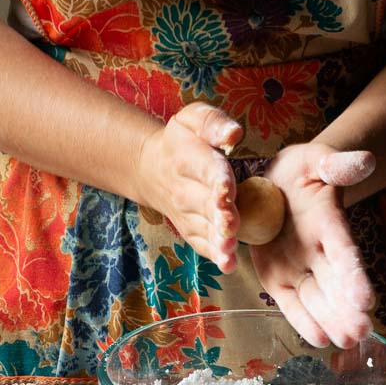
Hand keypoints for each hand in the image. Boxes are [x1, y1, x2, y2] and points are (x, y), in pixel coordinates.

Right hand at [134, 102, 242, 273]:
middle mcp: (184, 189)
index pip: (205, 169)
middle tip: (230, 224)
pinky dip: (213, 255)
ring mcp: (185, 214)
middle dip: (217, 215)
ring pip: (203, 229)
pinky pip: (201, 244)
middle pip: (203, 204)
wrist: (150, 168)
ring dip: (217, 241)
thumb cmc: (182, 141)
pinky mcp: (190, 230)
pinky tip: (227, 265)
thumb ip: (213, 123)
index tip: (226, 190)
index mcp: (187, 158)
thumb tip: (234, 133)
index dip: (216, 180)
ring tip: (229, 250)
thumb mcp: (192, 119)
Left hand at [250, 143, 376, 348]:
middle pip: (336, 284)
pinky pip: (292, 304)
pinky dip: (305, 322)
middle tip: (362, 331)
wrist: (278, 184)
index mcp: (329, 223)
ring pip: (318, 300)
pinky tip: (320, 340)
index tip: (367, 299)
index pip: (345, 252)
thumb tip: (366, 160)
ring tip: (346, 341)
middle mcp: (319, 252)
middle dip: (348, 309)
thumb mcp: (317, 160)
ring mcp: (300, 268)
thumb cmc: (302, 171)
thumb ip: (338, 164)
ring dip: (332, 321)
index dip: (355, 275)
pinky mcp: (278, 279)